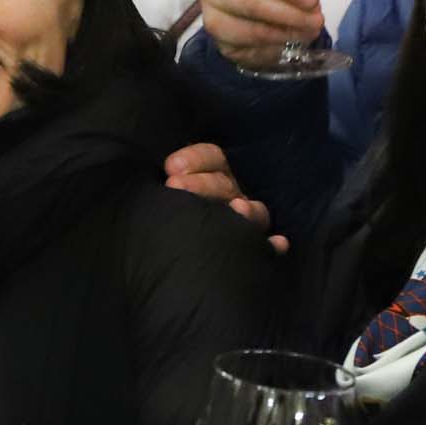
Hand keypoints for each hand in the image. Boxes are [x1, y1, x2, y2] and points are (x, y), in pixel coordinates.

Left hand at [162, 141, 283, 250]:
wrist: (149, 268)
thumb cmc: (162, 218)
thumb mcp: (162, 196)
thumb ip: (166, 183)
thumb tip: (160, 174)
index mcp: (209, 178)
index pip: (213, 157)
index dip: (195, 159)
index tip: (170, 168)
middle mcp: (230, 196)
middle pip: (225, 183)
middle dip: (202, 183)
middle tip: (176, 188)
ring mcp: (244, 221)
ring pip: (252, 211)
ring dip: (246, 210)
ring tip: (237, 209)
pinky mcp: (252, 248)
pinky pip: (268, 246)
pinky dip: (272, 246)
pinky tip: (276, 245)